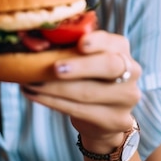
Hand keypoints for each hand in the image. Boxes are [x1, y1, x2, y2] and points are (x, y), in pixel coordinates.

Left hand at [21, 29, 140, 151]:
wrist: (101, 116)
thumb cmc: (86, 78)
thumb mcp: (82, 59)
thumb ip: (68, 47)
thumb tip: (33, 40)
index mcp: (121, 49)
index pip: (114, 42)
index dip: (98, 41)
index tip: (80, 43)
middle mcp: (131, 71)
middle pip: (108, 66)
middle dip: (80, 66)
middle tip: (54, 68)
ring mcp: (127, 97)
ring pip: (88, 92)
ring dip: (54, 88)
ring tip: (29, 82)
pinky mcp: (116, 120)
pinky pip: (80, 110)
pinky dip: (53, 102)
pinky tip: (34, 95)